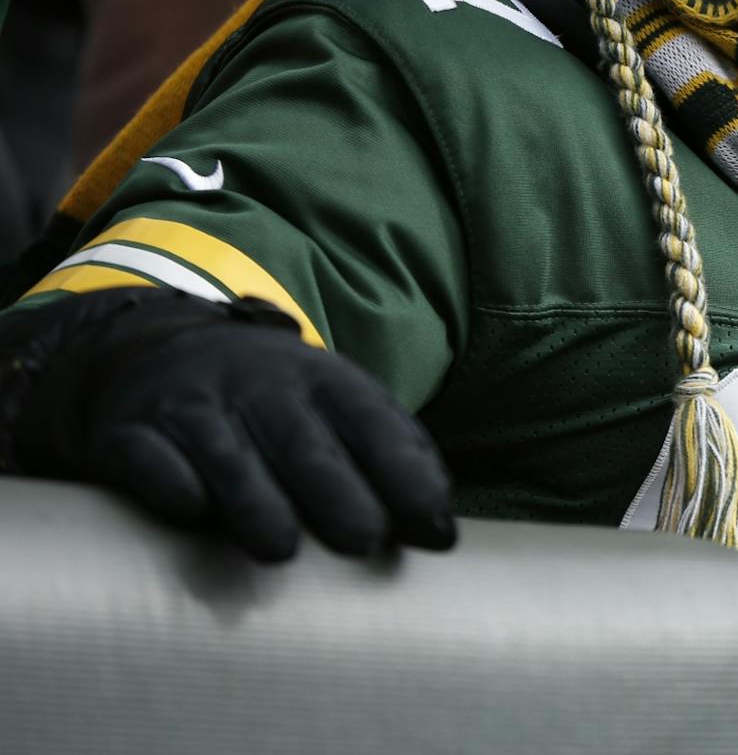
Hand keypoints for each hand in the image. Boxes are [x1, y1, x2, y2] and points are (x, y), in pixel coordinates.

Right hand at [4, 287, 454, 560]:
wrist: (155, 351)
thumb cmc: (271, 404)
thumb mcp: (335, 409)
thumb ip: (391, 461)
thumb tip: (442, 534)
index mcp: (326, 382)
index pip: (375, 424)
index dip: (407, 474)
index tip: (434, 526)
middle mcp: (263, 389)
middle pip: (306, 445)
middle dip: (339, 493)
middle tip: (364, 540)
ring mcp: (196, 407)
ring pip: (230, 456)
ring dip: (256, 502)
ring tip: (282, 548)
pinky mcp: (132, 432)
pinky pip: (150, 457)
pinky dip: (169, 481)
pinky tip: (188, 508)